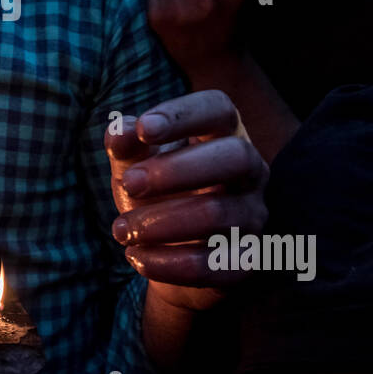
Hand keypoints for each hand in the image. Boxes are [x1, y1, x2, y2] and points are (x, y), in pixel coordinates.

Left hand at [105, 90, 266, 311]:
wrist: (165, 253)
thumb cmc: (154, 193)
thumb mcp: (133, 164)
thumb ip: (125, 144)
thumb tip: (120, 131)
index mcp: (223, 135)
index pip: (219, 109)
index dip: (185, 114)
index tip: (146, 128)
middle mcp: (249, 172)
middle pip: (236, 157)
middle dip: (177, 170)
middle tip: (130, 184)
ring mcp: (253, 215)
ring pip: (219, 214)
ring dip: (161, 222)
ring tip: (121, 230)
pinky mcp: (245, 260)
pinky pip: (216, 264)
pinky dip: (170, 263)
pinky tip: (137, 257)